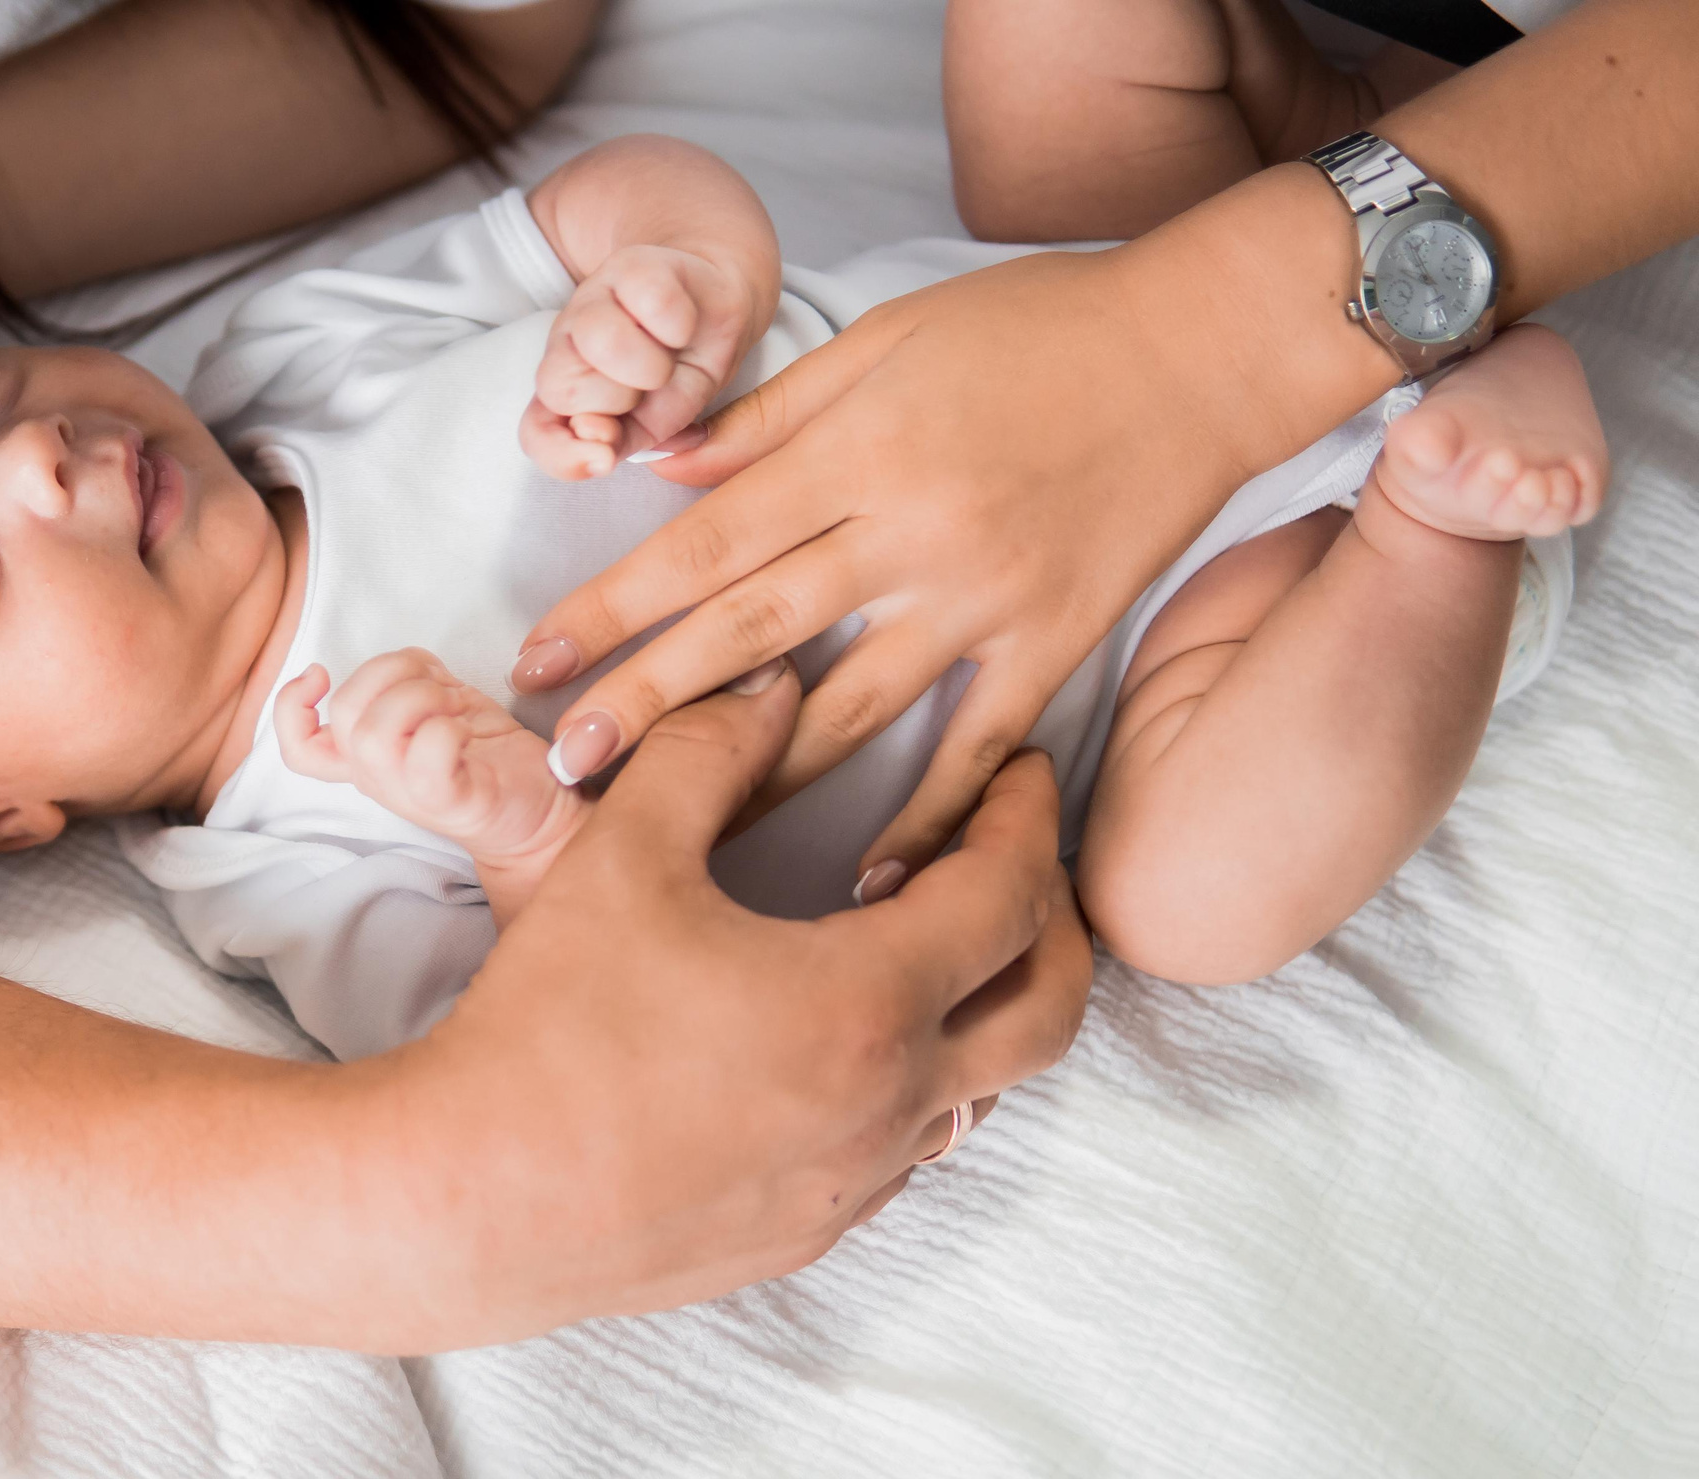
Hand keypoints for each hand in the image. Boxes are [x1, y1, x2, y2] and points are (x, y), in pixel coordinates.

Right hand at [275, 652, 584, 913]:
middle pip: (344, 712)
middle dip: (391, 673)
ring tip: (455, 706)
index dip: (290, 706)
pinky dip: (450, 724)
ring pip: (373, 730)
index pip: (299, 747)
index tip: (320, 673)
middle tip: (437, 686)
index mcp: (367, 756)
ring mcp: (407, 793)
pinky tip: (469, 728)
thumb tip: (396, 666)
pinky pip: (427, 750)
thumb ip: (403, 683)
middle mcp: (377, 777)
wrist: (540, 808)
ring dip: (420, 696)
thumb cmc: (486, 754)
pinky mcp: (447, 802)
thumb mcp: (436, 705)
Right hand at [389, 668, 1089, 1347]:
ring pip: (983, 1095)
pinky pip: (904, 1156)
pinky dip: (912, 1088)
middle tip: (1018, 865)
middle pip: (1052, 1012)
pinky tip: (840, 1048)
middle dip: (1060, 925)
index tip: (1020, 773)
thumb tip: (767, 687)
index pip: (1010, 896)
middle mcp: (888, 1106)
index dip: (1024, 819)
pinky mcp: (804, 1236)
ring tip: (922, 952)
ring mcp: (853, 1184)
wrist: (473, 1198)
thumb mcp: (619, 855)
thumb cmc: (549, 1026)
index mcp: (867, 1003)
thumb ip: (705, 750)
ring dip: (982, 1013)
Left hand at [511, 174, 1406, 888]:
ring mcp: (985, 601)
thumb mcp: (887, 337)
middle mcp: (912, 535)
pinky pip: (974, 752)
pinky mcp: (1054, 644)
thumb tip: (659, 466)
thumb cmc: (1039, 326)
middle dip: (650, 704)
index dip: (614, 608)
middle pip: (753, 635)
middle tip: (566, 766)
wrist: (1206, 349)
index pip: (706, 544)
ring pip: (847, 711)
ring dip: (755, 779)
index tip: (538, 661)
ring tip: (676, 830)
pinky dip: (924, 824)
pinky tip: (866, 885)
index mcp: (859, 452)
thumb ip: (770, 413)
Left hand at [520, 243, 760, 479]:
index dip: (566, 450)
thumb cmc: (680, 367)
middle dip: (617, 400)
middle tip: (647, 384)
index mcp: (566, 390)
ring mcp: (592, 297)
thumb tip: (599, 455)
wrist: (713, 303)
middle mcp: (567, 341)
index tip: (607, 447)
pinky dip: (677, 325)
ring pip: (600, 341)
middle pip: (560, 387)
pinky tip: (681, 325)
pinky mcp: (629, 264)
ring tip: (666, 356)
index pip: (537, 434)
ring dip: (650, 365)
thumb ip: (614, 445)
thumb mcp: (651, 424)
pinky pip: (651, 302)